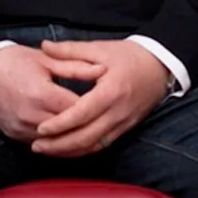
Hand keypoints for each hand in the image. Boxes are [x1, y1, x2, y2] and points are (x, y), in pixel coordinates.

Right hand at [0, 45, 108, 142]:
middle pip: (68, 131)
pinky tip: (71, 140)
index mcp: (40, 93)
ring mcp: (20, 128)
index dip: (94, 109)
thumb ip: (75, 67)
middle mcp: (30, 115)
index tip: (109, 106)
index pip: (76, 109)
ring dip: (73, 141)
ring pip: (55, 143)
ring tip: (95, 135)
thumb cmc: (14, 61)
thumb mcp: (46, 60)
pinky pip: (41, 145)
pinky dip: (56, 144)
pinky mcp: (14, 135)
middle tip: (108, 125)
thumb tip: (102, 71)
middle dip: (88, 129)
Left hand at [29, 40, 170, 157]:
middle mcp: (117, 112)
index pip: (81, 114)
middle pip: (86, 137)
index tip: (40, 129)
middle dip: (59, 145)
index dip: (60, 124)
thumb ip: (70, 50)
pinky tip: (69, 150)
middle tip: (36, 146)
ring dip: (70, 151)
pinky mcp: (126, 128)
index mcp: (110, 91)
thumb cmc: (130, 56)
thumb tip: (44, 46)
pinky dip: (84, 150)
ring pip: (94, 145)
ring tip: (47, 150)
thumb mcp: (100, 49)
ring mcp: (123, 123)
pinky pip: (103, 145)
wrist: (161, 66)